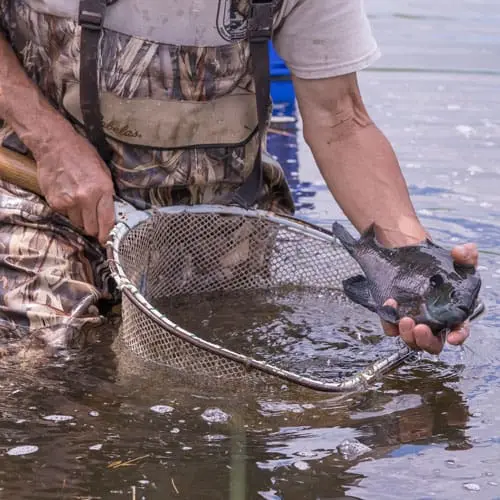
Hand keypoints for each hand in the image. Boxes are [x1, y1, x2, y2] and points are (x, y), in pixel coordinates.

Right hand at [35, 128, 114, 245]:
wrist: (55, 145)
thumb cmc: (83, 155)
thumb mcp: (104, 172)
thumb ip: (108, 193)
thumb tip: (111, 213)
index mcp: (103, 190)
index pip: (107, 222)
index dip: (107, 234)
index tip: (106, 240)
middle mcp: (86, 198)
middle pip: (91, 228)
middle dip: (93, 228)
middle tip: (94, 221)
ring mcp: (69, 201)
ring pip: (77, 223)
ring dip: (80, 219)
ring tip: (80, 204)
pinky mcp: (55, 202)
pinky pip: (64, 215)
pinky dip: (67, 211)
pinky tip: (68, 197)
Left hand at [382, 243, 478, 353]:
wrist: (408, 257)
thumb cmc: (436, 264)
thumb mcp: (457, 258)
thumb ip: (466, 255)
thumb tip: (461, 252)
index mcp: (452, 314)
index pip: (458, 331)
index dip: (458, 336)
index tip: (452, 337)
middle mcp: (432, 322)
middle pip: (431, 343)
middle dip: (425, 340)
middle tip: (420, 328)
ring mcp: (412, 321)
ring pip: (410, 340)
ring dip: (407, 334)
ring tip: (404, 319)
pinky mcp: (394, 317)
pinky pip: (390, 326)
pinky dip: (389, 320)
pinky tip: (389, 304)